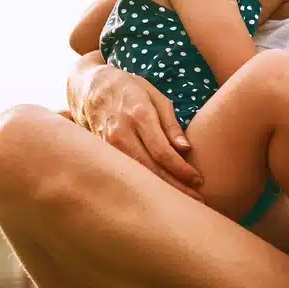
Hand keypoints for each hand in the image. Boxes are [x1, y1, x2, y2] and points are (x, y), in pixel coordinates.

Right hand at [71, 64, 203, 196]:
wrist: (90, 86)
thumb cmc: (129, 89)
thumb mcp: (155, 96)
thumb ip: (170, 123)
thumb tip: (185, 148)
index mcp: (139, 115)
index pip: (162, 151)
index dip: (181, 169)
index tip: (198, 180)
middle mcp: (121, 132)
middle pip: (150, 168)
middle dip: (174, 187)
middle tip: (196, 200)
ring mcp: (107, 145)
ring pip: (135, 175)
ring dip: (158, 190)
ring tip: (179, 202)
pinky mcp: (101, 153)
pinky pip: (124, 172)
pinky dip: (141, 184)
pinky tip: (156, 194)